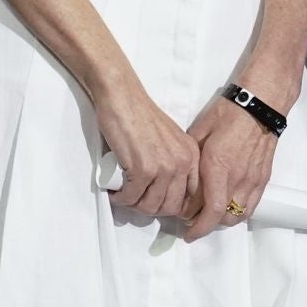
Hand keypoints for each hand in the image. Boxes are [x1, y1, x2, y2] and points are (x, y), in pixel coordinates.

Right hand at [94, 86, 198, 219]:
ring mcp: (163, 167)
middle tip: (135, 199)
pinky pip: (131, 198)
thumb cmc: (141, 116)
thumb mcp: (171, 140)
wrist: (123, 97)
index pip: (190, 196)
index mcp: (191, 155)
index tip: (155, 201)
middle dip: (150, 208)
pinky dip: (120, 199)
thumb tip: (166, 193)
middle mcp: (182, 162)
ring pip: (150, 206)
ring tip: (124, 195)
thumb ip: (175, 163)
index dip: (171, 205)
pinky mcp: (142, 169)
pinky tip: (115, 191)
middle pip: (170, 207)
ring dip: (133, 205)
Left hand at [179, 95, 279, 241]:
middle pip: (222, 219)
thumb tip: (182, 174)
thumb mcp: (200, 130)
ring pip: (238, 216)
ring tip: (210, 216)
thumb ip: (191, 157)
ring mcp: (252, 179)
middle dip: (205, 225)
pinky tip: (229, 208)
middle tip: (193, 221)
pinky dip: (239, 213)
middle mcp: (236, 178)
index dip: (196, 227)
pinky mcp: (263, 178)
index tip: (187, 232)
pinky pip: (252, 206)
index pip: (209, 211)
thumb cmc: (229, 112)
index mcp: (217, 167)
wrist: (260, 103)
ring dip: (222, 221)